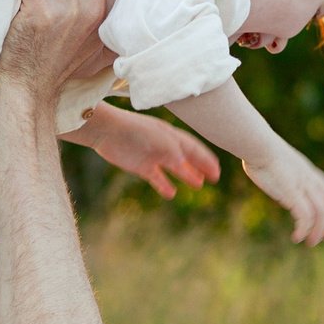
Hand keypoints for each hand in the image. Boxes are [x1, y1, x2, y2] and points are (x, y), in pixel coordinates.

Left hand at [71, 107, 220, 198]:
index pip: (194, 148)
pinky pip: (156, 178)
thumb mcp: (156, 138)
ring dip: (186, 175)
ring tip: (198, 185)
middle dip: (201, 167)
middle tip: (214, 178)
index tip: (216, 171)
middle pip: (187, 158)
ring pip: (174, 168)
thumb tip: (183, 163)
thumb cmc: (133, 130)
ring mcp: (153, 156)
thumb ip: (171, 150)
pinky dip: (164, 185)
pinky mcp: (140, 166)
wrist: (106, 131)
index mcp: (171, 136)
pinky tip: (171, 193)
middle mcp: (164, 146)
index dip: (206, 160)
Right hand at [241, 145, 323, 245]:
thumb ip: (289, 181)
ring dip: (316, 232)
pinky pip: (305, 216)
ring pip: (320, 214)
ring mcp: (303, 186)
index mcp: (312, 174)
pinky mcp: (293, 192)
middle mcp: (312, 181)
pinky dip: (303, 229)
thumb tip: (285, 194)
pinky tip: (296, 237)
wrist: (258, 145)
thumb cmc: (263, 154)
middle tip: (319, 241)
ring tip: (309, 242)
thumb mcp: (283, 168)